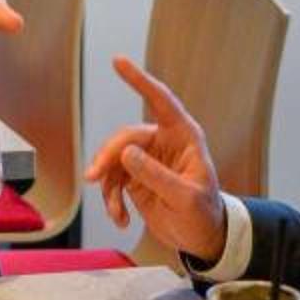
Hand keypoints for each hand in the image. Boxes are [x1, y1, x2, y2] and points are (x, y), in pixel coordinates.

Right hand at [81, 55, 225, 261]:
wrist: (202, 238)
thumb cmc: (204, 214)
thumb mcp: (185, 198)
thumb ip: (157, 176)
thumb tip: (127, 153)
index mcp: (184, 137)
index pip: (161, 101)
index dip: (140, 80)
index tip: (118, 62)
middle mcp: (164, 142)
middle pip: (126, 138)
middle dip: (107, 157)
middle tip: (95, 177)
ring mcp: (148, 160)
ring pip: (114, 160)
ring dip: (108, 186)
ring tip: (115, 211)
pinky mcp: (135, 178)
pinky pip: (113, 180)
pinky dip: (112, 200)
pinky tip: (121, 218)